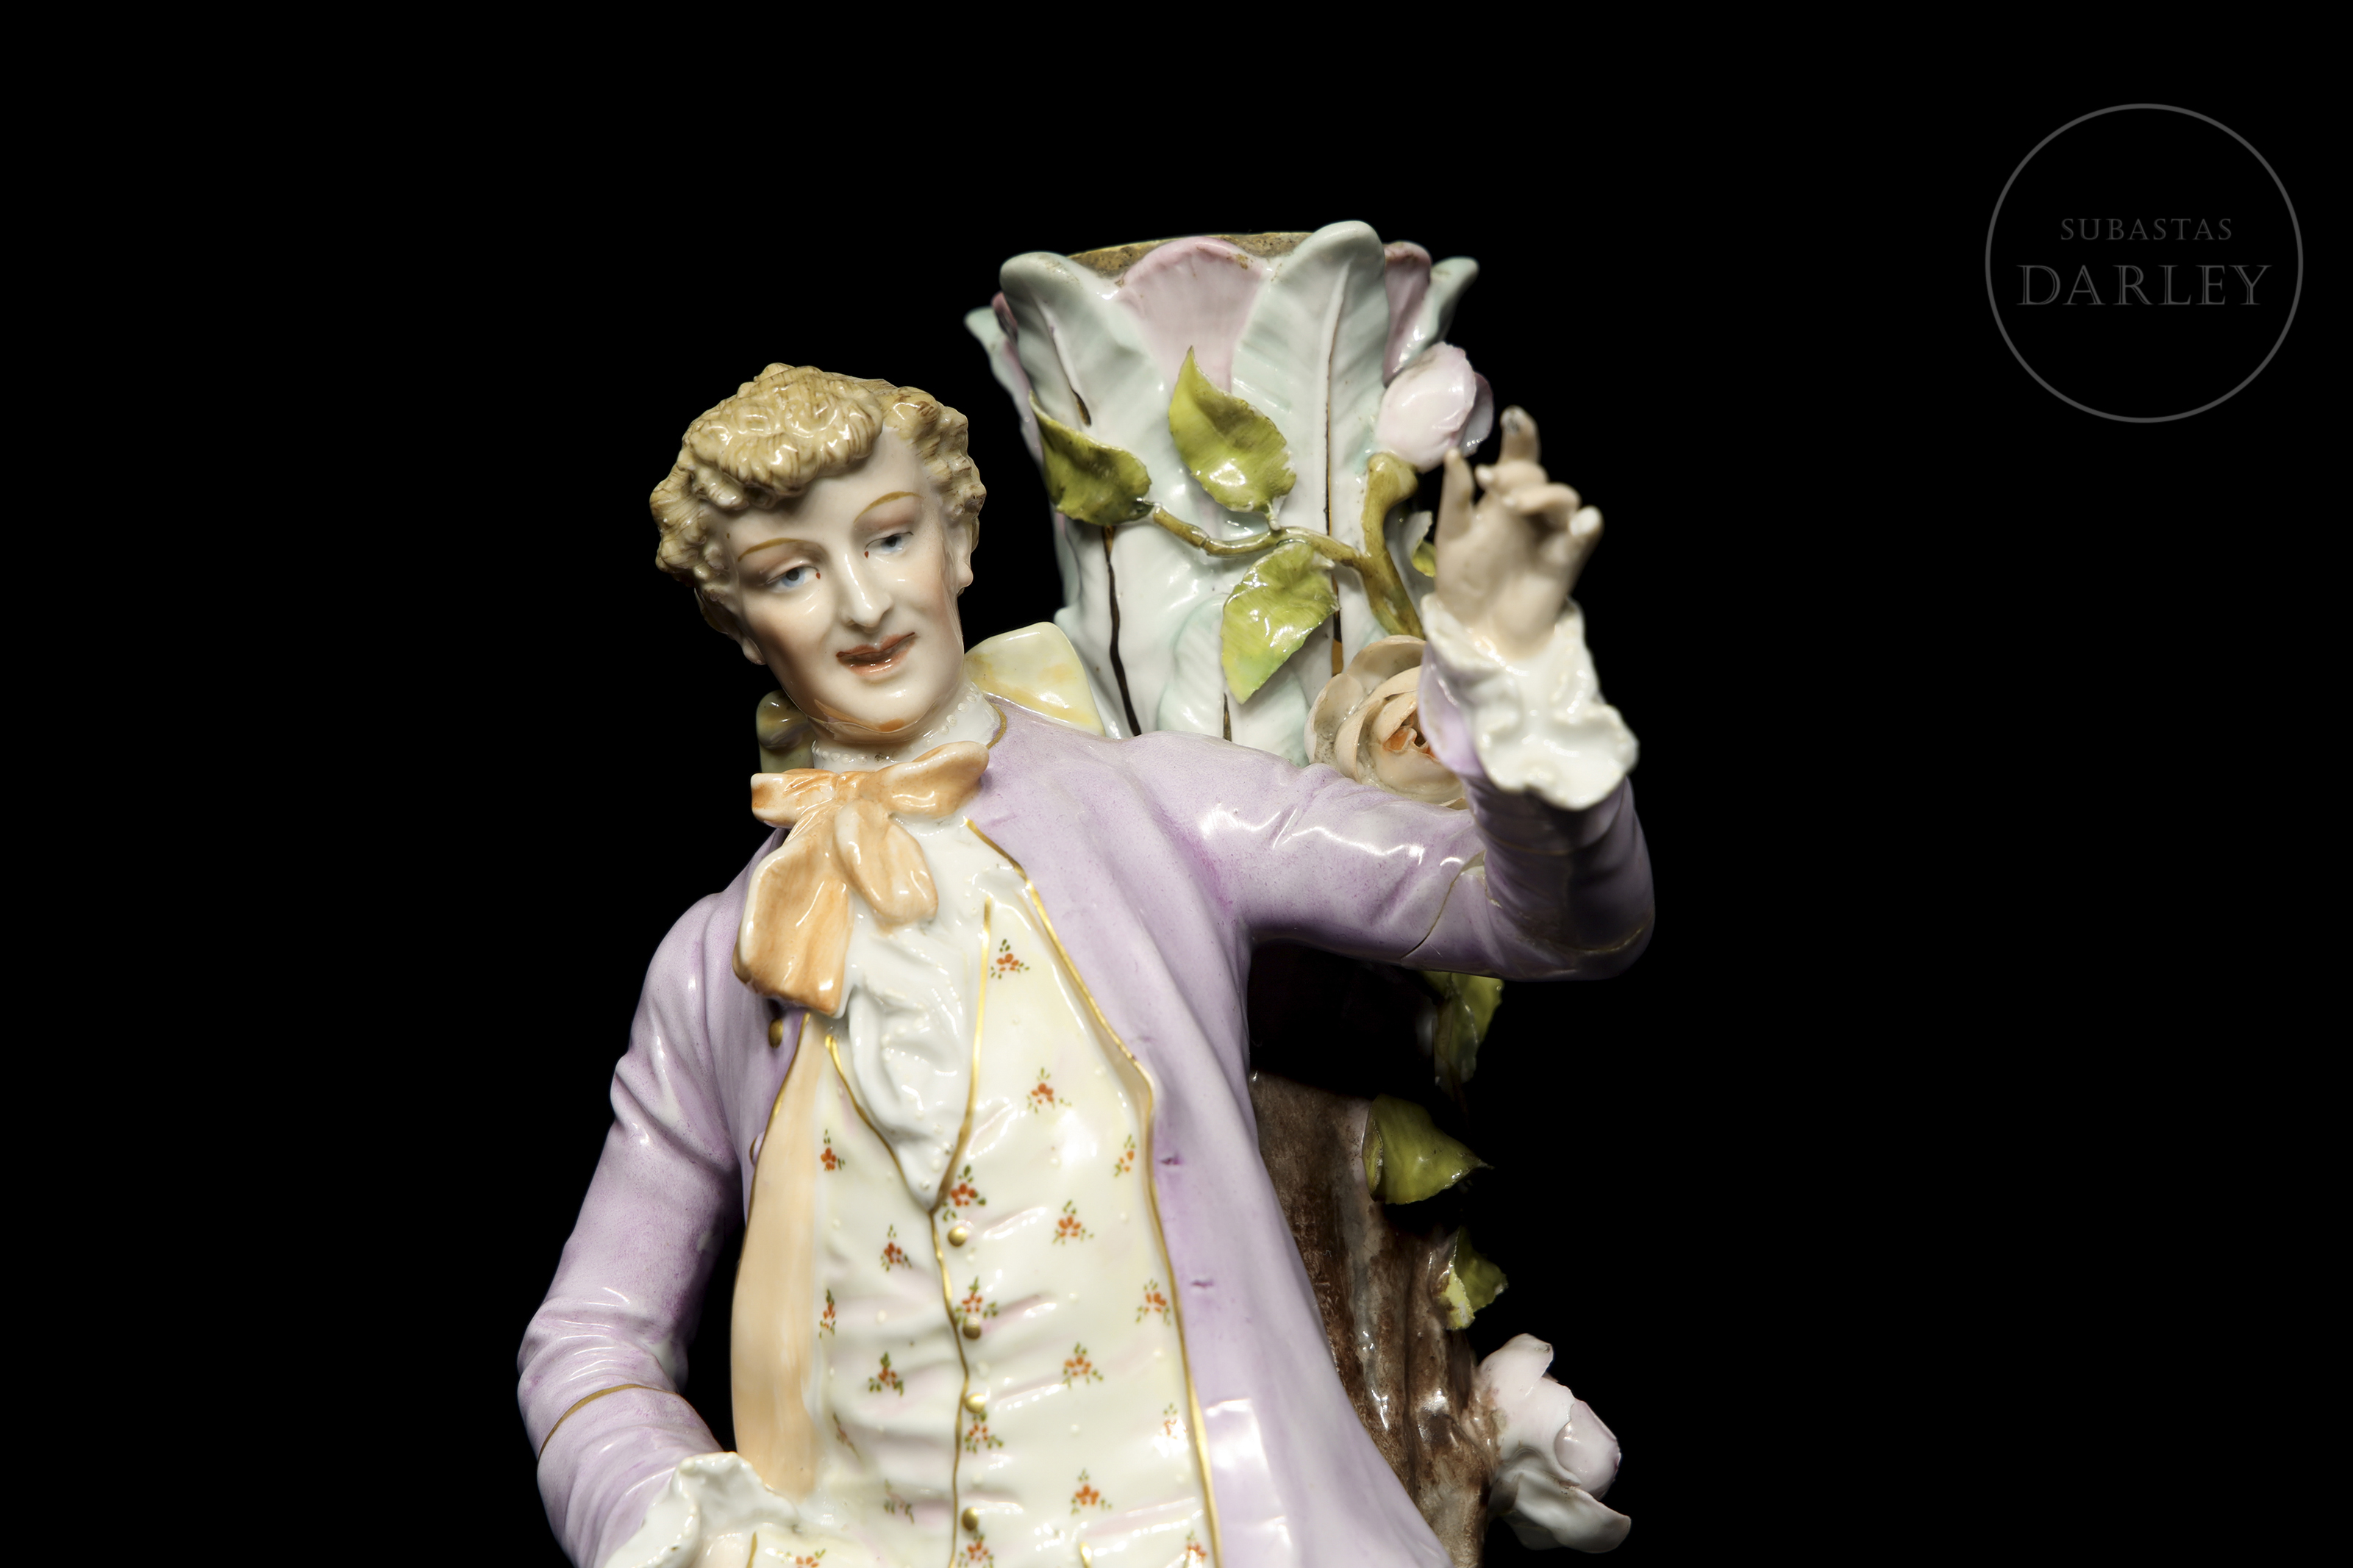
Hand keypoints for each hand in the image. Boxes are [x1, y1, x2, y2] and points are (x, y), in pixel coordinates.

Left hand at [1432, 408, 1601, 661]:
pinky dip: (1586, 525)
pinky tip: (1581, 521)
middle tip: (1494, 485)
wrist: (1476, 628)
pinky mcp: (1567, 558)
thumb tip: (1455, 455)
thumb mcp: (1452, 535)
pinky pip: (1585, 535)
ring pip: (1564, 497)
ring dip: (1542, 494)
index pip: (1520, 458)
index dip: (1521, 437)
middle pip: (1539, 475)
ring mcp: (1552, 532)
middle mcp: (1532, 510)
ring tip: (1514, 503)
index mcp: (1505, 497)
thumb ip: (1456, 497)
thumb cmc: (1465, 581)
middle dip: (1518, 473)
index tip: (1511, 421)